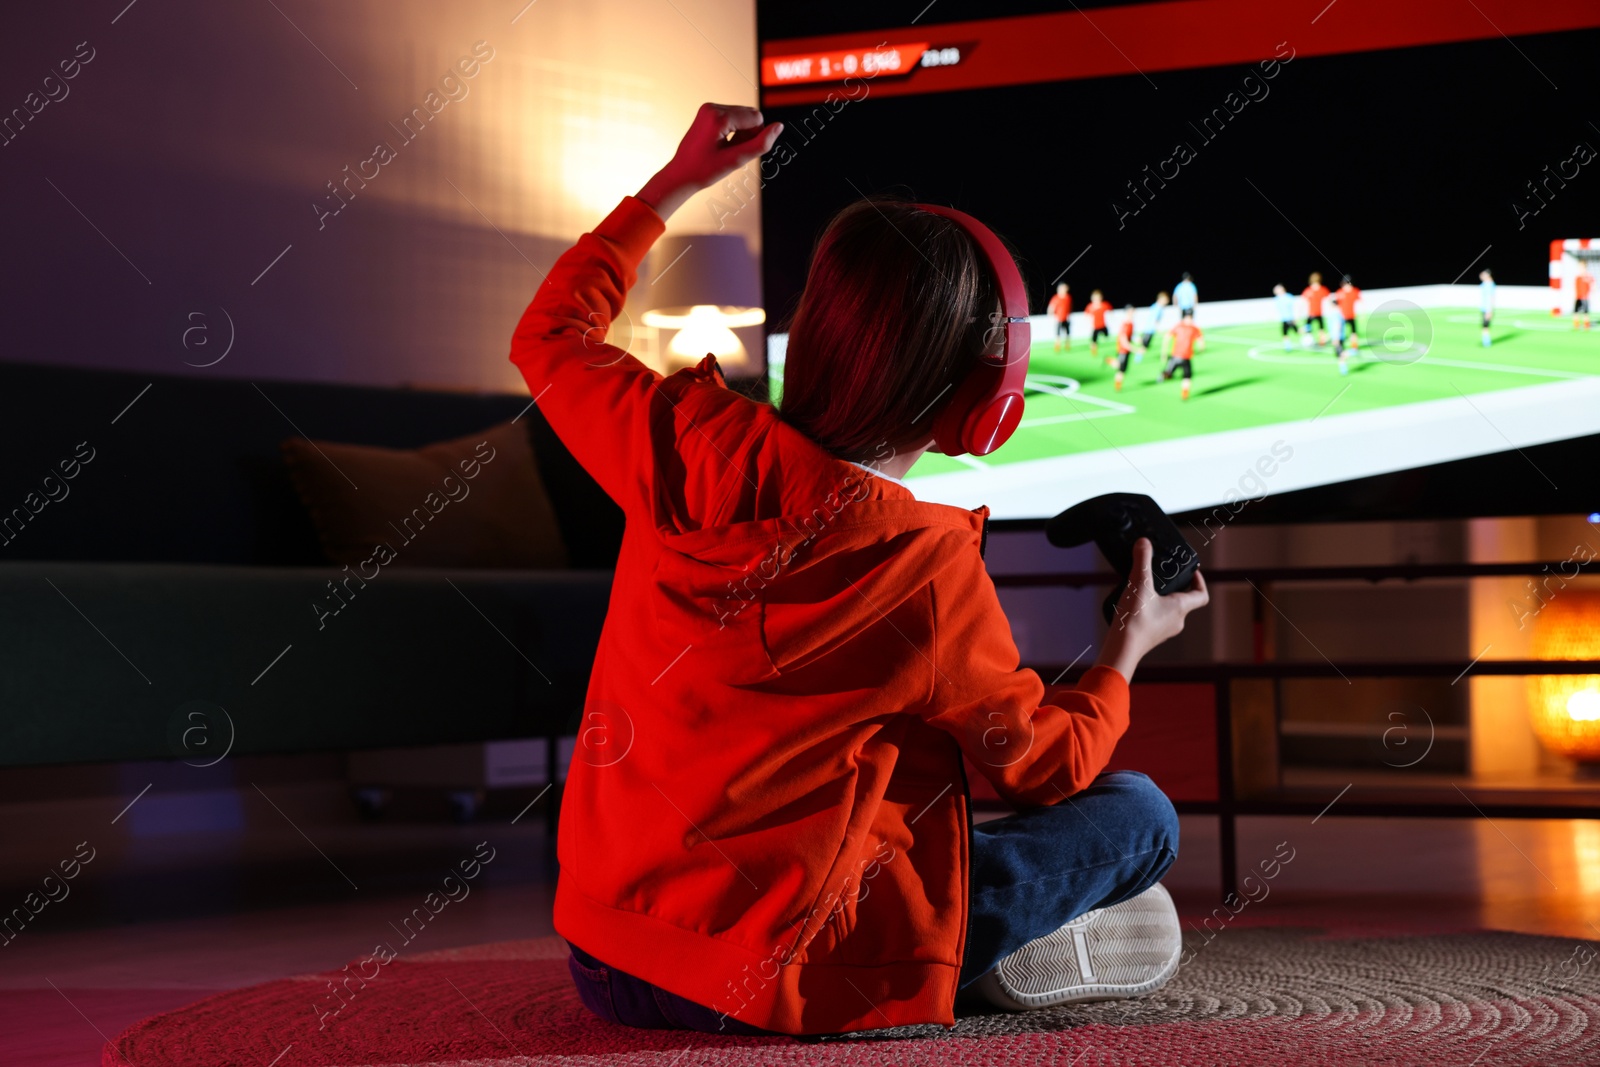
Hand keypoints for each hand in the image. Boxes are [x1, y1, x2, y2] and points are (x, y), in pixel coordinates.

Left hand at [636, 102, 782, 220]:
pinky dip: (732, 129)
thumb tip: (779, 126)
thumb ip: (760, 144)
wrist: (681, 174)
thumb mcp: (736, 160)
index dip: (754, 137)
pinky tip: (720, 143)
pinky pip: (732, 115)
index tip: (737, 151)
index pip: (756, 118)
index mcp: (718, 117)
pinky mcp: (707, 111)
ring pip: (742, 114)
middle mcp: (712, 107)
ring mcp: (708, 108)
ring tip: (724, 149)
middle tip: (730, 151)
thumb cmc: (705, 171)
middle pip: (750, 114)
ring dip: (740, 132)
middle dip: (747, 133)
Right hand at [1095, 537, 1209, 684]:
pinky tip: (1134, 605)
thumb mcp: (1138, 584)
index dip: (1200, 581)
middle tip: (1163, 576)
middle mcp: (1177, 621)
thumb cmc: (1135, 620)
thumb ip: (1142, 560)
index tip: (1192, 571)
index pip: (1201, 594)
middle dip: (1175, 587)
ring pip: (1169, 610)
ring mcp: (1164, 631)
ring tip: (1145, 588)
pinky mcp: (1151, 636)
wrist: (1122, 649)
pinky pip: (1156, 619)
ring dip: (1161, 599)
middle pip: (1184, 601)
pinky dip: (1150, 610)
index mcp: (1180, 607)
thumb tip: (1144, 542)